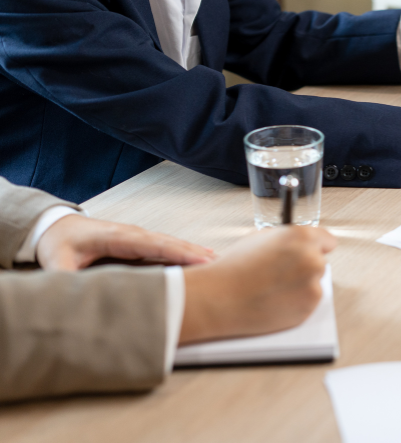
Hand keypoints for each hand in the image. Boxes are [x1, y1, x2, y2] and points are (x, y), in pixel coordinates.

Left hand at [37, 214, 215, 270]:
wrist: (56, 227)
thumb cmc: (59, 243)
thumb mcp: (57, 262)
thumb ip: (67, 280)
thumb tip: (76, 298)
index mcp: (117, 237)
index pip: (153, 244)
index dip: (178, 252)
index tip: (200, 260)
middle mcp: (132, 234)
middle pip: (169, 243)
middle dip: (194, 253)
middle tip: (219, 264)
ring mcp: (138, 237)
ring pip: (171, 244)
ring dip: (193, 252)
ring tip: (217, 262)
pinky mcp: (139, 243)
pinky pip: (166, 248)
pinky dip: (185, 252)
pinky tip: (201, 258)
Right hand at [179, 226, 336, 343]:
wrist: (220, 298)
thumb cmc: (235, 268)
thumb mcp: (261, 238)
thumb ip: (287, 238)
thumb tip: (298, 242)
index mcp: (302, 237)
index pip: (327, 240)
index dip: (316, 246)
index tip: (310, 251)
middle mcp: (312, 260)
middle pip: (321, 262)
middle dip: (305, 266)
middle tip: (281, 273)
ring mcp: (312, 286)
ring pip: (314, 283)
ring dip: (301, 285)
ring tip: (273, 287)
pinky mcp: (308, 308)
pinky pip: (308, 302)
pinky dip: (296, 302)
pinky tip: (274, 299)